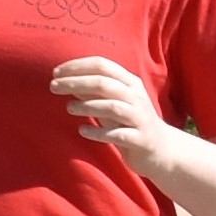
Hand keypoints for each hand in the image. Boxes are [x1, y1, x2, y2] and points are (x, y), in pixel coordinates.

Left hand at [51, 57, 171, 173]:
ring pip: (112, 106)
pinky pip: (117, 134)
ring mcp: (139, 118)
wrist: (161, 151)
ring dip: (87, 106)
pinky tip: (82, 131)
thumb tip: (66, 81)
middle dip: (76, 83)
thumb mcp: (112, 104)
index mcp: (130, 83)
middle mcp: (136, 97)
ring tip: (68, 108)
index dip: (77, 66)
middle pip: (104, 83)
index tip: (56, 73)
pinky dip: (98, 132)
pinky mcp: (139, 140)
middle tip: (53, 87)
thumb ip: (94, 93)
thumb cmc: (130, 124)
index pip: (102, 65)